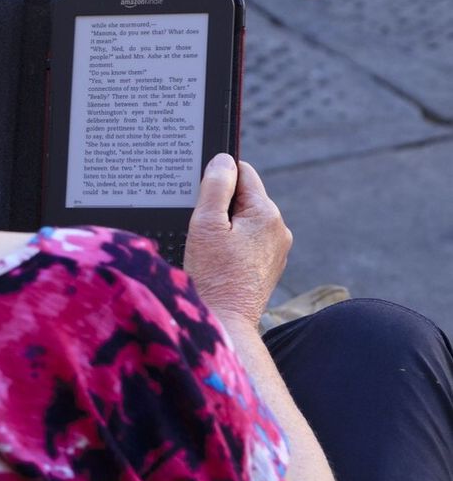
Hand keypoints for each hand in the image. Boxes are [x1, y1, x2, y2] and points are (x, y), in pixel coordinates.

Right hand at [183, 154, 291, 327]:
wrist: (226, 321)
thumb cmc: (213, 276)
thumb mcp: (206, 224)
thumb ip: (215, 186)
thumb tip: (222, 160)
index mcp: (267, 213)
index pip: (243, 172)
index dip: (218, 179)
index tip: (201, 199)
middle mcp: (279, 229)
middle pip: (244, 197)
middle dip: (221, 206)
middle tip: (202, 229)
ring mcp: (277, 249)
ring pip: (245, 220)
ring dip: (227, 226)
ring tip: (211, 249)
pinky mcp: (270, 266)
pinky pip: (249, 241)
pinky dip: (233, 245)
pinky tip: (220, 262)